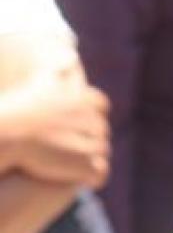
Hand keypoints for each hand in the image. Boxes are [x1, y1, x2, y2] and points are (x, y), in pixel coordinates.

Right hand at [1, 64, 109, 188]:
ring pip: (102, 151)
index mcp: (85, 99)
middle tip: (73, 145)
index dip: (91, 115)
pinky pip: (100, 172)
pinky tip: (82, 176)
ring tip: (75, 160)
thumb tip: (73, 56)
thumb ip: (60, 67)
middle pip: (102, 131)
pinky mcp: (85, 164)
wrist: (10, 132)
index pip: (101, 106)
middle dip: (90, 137)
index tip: (78, 122)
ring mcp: (90, 143)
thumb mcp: (42, 80)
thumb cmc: (22, 107)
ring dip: (92, 156)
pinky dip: (93, 175)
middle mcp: (91, 120)